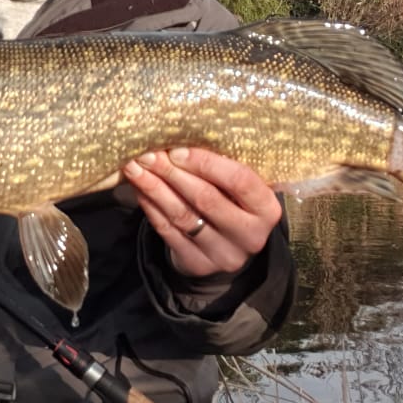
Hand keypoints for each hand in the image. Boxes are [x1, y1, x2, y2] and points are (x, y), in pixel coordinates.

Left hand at [122, 147, 280, 277]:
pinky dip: (151, 208)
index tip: (177, 150)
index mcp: (267, 209)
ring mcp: (224, 254)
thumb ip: (223, 167)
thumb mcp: (239, 188)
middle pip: (206, 198)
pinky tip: (139, 190)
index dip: (206, 163)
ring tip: (135, 168)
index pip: (239, 181)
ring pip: (183, 216)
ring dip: (154, 188)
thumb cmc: (233, 203)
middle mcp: (250, 235)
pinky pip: (169, 232)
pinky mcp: (199, 265)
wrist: (228, 247)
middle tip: (147, 154)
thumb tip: (181, 138)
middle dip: (172, 173)